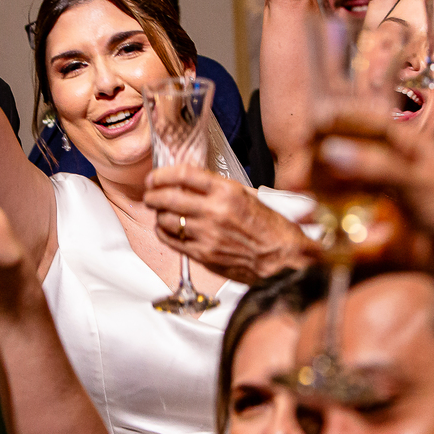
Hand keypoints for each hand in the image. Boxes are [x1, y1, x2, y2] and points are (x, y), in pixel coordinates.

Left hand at [143, 163, 317, 283]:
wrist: (282, 259)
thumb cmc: (271, 229)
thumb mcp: (249, 196)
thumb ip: (221, 189)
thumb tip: (196, 183)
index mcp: (227, 192)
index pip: (184, 175)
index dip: (163, 174)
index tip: (155, 176)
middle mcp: (214, 211)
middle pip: (168, 197)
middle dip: (153, 194)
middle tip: (150, 193)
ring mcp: (207, 235)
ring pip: (166, 219)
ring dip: (158, 214)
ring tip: (159, 211)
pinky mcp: (203, 255)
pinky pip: (173, 241)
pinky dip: (164, 233)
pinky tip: (165, 229)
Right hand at [311, 113, 433, 270]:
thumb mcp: (422, 184)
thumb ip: (375, 168)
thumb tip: (329, 151)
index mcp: (407, 146)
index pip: (362, 123)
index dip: (332, 124)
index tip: (305, 131)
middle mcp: (395, 172)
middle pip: (347, 162)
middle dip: (318, 170)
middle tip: (294, 183)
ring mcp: (391, 206)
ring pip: (346, 199)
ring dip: (321, 204)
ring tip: (300, 213)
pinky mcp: (390, 239)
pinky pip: (355, 238)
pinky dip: (335, 242)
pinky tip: (316, 247)